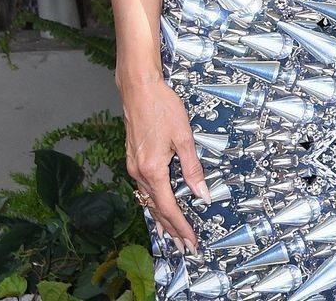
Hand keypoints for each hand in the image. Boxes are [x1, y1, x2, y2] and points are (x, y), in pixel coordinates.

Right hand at [122, 77, 209, 254]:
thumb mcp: (184, 137)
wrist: (139, 89)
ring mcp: (133, 166)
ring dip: (161, 218)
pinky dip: (153, 203)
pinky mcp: (133, 160)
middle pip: (155, 209)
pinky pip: (144, 189)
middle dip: (170, 230)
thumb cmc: (163, 108)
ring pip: (148, 200)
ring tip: (171, 236)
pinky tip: (157, 208)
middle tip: (183, 247)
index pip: (168, 207)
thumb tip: (202, 194)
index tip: (190, 241)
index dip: (180, 226)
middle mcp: (139, 172)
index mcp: (152, 170)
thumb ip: (193, 168)